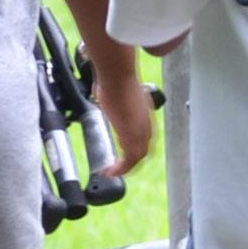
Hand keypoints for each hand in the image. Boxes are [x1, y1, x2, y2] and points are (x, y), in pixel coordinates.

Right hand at [90, 53, 152, 180]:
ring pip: (138, 157)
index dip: (134, 147)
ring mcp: (141, 131)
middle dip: (131, 161)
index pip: (143, 137)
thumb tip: (101, 93)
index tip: (123, 152)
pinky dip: (121, 169)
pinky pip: (129, 161)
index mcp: (144, 114)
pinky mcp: (132, 137)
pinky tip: (111, 171)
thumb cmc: (115, 79)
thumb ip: (112, 98)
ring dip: (125, 167)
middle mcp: (146, 124)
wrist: (118, 76)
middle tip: (118, 167)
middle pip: (143, 150)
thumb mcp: (116, 92)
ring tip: (113, 172)